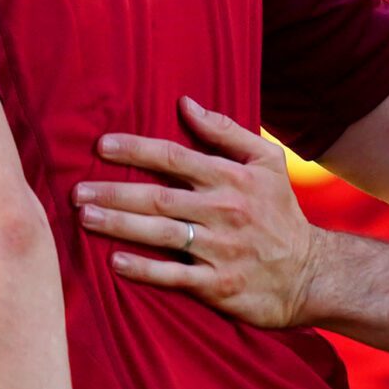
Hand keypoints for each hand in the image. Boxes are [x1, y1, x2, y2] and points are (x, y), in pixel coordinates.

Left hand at [78, 99, 323, 330]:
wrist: (312, 273)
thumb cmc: (281, 214)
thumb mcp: (267, 163)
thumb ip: (225, 132)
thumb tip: (185, 103)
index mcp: (232, 178)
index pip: (175, 158)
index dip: (136, 150)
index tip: (101, 146)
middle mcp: (224, 211)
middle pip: (159, 197)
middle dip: (114, 192)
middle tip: (76, 191)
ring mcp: (220, 250)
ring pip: (161, 234)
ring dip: (120, 226)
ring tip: (85, 218)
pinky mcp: (219, 285)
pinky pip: (175, 276)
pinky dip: (144, 270)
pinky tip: (116, 262)